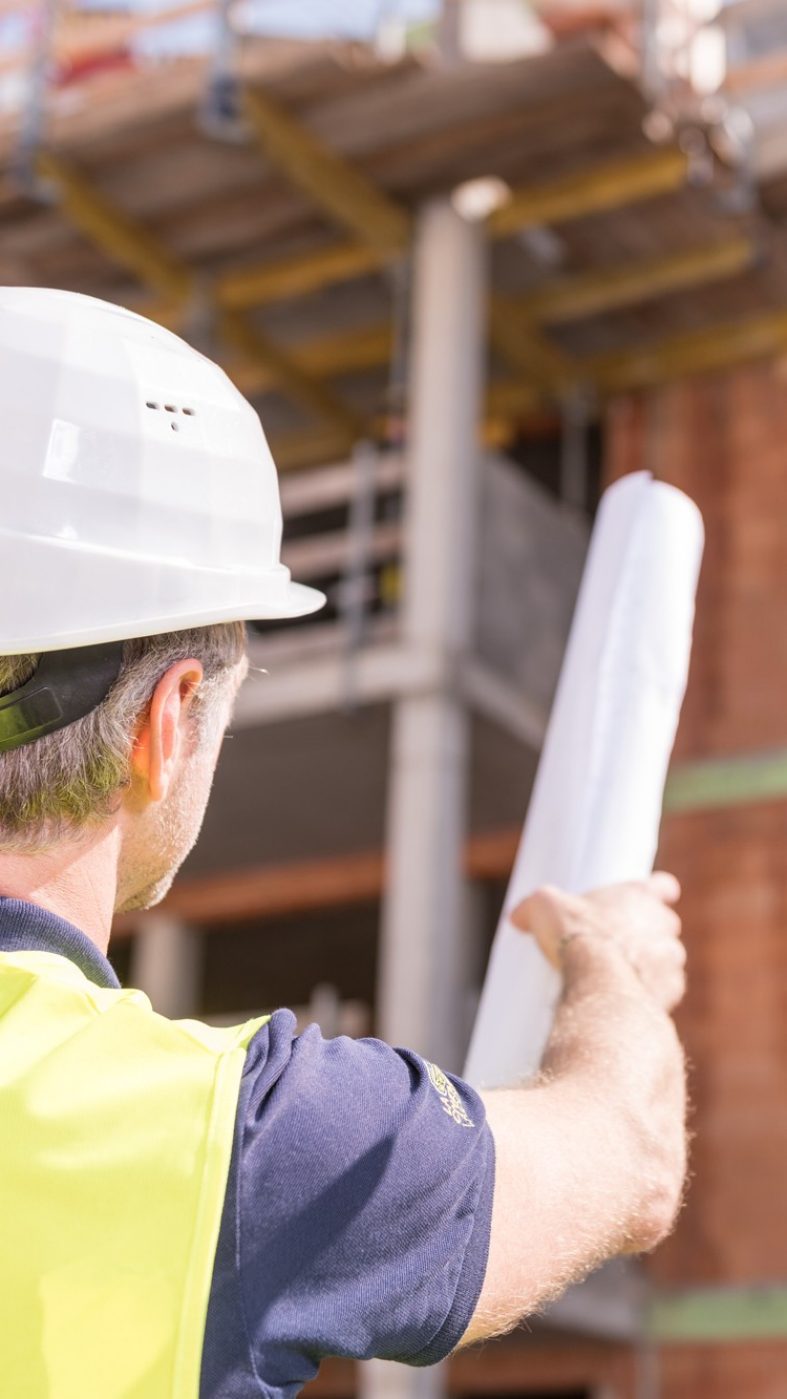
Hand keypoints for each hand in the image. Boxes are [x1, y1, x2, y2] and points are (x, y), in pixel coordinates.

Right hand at [511, 874, 685, 1011]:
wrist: (600, 985)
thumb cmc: (576, 937)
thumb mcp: (543, 908)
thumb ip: (533, 907)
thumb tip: (518, 916)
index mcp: (639, 896)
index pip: (662, 886)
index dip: (657, 892)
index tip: (650, 898)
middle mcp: (663, 924)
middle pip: (664, 924)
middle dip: (645, 932)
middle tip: (616, 943)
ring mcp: (670, 958)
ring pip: (666, 958)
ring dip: (650, 963)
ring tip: (620, 974)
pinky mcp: (672, 990)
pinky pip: (666, 988)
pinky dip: (651, 991)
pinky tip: (627, 996)